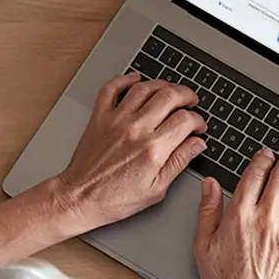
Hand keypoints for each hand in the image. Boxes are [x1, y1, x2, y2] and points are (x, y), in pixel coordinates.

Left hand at [52, 73, 207, 231]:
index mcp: (153, 149)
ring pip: (145, 87)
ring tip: (171, 91)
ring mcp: (116, 120)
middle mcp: (136, 129)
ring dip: (162, 84)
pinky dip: (126, 79)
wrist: (80, 197)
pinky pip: (112, 88)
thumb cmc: (115, 198)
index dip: (197, 120)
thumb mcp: (156, 189)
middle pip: (169, 96)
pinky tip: (136, 80)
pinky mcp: (100, 117)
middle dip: (186, 95)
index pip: (185, 120)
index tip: (199, 126)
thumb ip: (179, 162)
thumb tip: (197, 145)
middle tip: (191, 101)